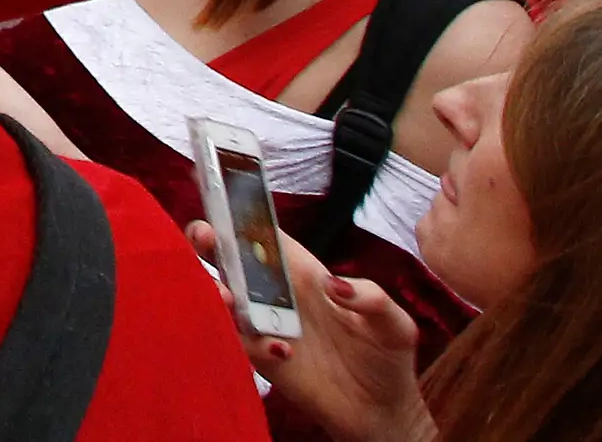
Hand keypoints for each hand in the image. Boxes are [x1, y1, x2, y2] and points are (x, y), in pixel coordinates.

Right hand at [182, 223, 429, 439]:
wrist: (380, 411)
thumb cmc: (386, 358)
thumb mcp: (395, 326)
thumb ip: (374, 299)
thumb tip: (334, 285)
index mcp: (303, 271)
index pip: (263, 231)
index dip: (239, 208)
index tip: (219, 189)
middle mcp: (275, 291)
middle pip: (226, 254)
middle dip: (206, 239)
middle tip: (207, 236)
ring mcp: (263, 323)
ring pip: (220, 295)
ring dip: (214, 291)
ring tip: (228, 298)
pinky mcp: (260, 356)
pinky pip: (238, 341)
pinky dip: (251, 343)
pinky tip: (281, 352)